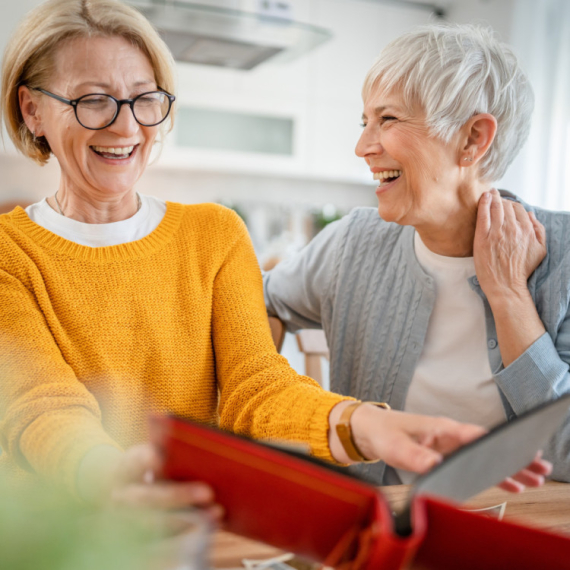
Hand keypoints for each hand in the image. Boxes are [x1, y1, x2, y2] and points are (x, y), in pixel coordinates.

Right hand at [78, 443, 223, 534]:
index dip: (145, 459)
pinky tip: (209, 528)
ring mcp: (125, 523)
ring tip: (216, 511)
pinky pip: (159, 547)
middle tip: (208, 492)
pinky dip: (185, 540)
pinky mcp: (135, 544)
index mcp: (125, 469)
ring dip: (187, 520)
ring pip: (153, 525)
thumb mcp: (150, 456)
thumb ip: (165, 446)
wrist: (120, 498)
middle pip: (146, 498)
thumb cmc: (147, 472)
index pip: (134, 460)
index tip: (158, 457)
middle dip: (178, 495)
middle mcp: (120, 497)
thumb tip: (190, 435)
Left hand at [344, 404, 551, 491]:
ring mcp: (449, 444)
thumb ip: (416, 457)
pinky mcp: (446, 453)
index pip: (474, 434)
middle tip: (540, 469)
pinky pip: (474, 463)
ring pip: (484, 455)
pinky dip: (491, 472)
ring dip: (507, 466)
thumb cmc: (384, 433)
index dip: (497, 443)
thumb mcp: (396, 447)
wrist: (370, 430)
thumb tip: (436, 466)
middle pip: (486, 445)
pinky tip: (509, 483)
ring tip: (533, 479)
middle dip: (512, 457)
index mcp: (441, 428)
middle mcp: (449, 435)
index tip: (520, 451)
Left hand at [474, 189, 545, 301]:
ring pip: (495, 208)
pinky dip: (483, 203)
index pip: (519, 209)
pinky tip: (483, 197)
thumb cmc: (521, 270)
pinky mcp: (483, 238)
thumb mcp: (540, 250)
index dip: (511, 204)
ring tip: (489, 193)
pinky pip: (483, 215)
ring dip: (492, 197)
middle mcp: (513, 229)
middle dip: (501, 200)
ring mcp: (497, 232)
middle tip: (495, 196)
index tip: (505, 204)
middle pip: (506, 206)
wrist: (505, 285)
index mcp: (527, 230)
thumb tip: (531, 214)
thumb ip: (538, 230)